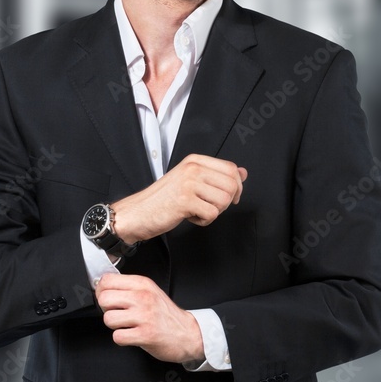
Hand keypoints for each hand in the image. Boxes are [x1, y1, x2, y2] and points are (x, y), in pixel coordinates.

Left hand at [96, 273, 203, 363]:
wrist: (187, 333)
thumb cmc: (166, 314)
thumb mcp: (151, 292)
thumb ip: (129, 287)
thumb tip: (103, 287)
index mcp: (143, 284)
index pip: (108, 280)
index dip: (102, 291)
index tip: (108, 298)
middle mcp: (143, 297)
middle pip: (104, 299)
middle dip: (106, 309)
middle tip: (118, 313)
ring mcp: (144, 316)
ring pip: (108, 319)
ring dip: (115, 326)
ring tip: (127, 325)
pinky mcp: (145, 334)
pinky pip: (117, 337)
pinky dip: (122, 339)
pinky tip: (132, 335)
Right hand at [112, 154, 246, 242]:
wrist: (136, 213)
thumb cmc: (163, 199)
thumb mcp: (191, 180)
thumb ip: (217, 175)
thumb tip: (243, 173)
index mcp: (195, 160)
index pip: (231, 169)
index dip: (237, 186)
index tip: (230, 197)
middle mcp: (192, 168)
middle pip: (231, 185)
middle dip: (225, 202)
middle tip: (209, 206)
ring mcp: (188, 183)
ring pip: (224, 200)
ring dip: (213, 212)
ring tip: (196, 210)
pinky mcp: (185, 201)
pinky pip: (212, 214)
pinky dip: (204, 221)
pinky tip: (189, 216)